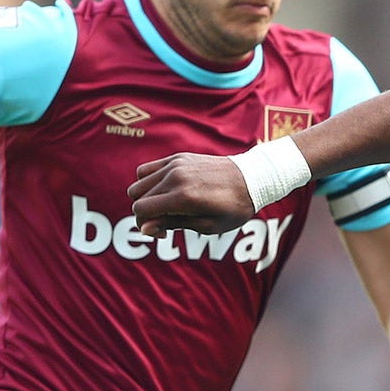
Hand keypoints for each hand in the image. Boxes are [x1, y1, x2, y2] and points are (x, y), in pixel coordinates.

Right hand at [128, 154, 256, 236]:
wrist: (252, 178)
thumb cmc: (234, 208)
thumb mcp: (208, 226)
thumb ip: (173, 224)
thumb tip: (145, 227)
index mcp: (183, 197)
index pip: (141, 210)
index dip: (146, 226)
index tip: (163, 233)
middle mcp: (175, 177)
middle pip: (137, 196)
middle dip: (145, 214)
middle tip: (166, 222)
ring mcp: (175, 164)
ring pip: (139, 181)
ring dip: (146, 197)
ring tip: (166, 207)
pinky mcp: (178, 157)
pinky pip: (149, 168)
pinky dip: (150, 181)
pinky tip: (167, 191)